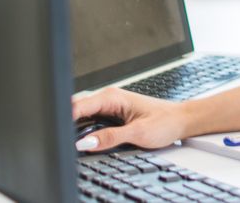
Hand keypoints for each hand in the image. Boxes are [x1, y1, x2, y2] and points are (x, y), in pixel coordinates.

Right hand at [72, 87, 189, 151]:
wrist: (180, 120)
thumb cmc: (165, 122)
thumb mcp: (137, 133)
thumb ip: (110, 138)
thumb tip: (85, 143)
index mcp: (112, 97)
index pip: (78, 106)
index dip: (65, 119)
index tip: (59, 134)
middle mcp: (108, 98)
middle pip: (76, 110)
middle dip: (67, 124)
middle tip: (63, 140)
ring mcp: (108, 106)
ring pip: (82, 116)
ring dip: (76, 127)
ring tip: (72, 140)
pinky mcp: (111, 114)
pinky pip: (91, 120)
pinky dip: (85, 129)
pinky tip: (85, 138)